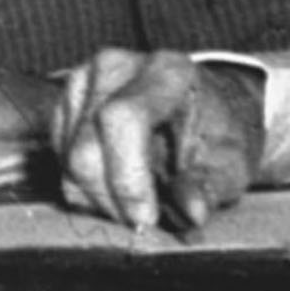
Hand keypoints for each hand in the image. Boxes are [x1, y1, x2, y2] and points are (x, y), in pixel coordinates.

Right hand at [49, 48, 263, 231]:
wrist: (201, 108)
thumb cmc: (216, 135)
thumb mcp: (231, 163)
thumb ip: (210, 186)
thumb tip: (192, 211)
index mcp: (166, 72)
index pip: (124, 119)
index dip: (127, 178)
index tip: (145, 219)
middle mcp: (115, 66)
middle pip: (85, 147)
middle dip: (110, 199)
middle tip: (141, 224)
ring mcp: (82, 81)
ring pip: (67, 159)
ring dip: (96, 198)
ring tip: (133, 205)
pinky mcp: (64, 103)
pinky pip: (58, 161)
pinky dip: (83, 188)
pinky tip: (115, 190)